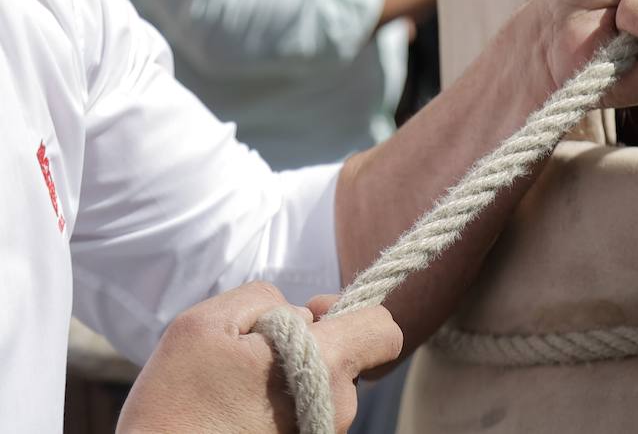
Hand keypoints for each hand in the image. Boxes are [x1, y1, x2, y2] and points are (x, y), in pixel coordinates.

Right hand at [117, 283, 401, 433]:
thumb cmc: (175, 403)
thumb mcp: (205, 323)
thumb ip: (266, 299)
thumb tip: (305, 314)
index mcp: (326, 366)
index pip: (383, 330)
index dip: (353, 312)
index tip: (313, 314)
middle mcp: (338, 409)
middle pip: (345, 356)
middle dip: (307, 345)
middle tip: (252, 357)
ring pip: (322, 387)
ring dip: (289, 378)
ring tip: (236, 391)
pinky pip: (304, 415)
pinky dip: (278, 407)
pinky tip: (237, 415)